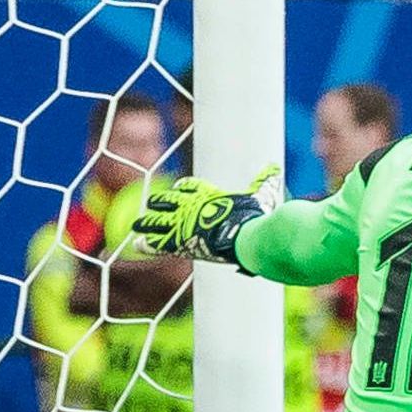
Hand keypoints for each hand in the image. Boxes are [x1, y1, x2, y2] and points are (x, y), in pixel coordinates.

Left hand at [130, 164, 279, 261]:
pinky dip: (147, 244)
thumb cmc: (254, 217)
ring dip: (146, 222)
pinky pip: (157, 243)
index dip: (183, 188)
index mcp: (207, 194)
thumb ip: (264, 182)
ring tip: (137, 224)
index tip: (178, 189)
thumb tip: (274, 167)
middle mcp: (190, 206)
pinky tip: (137, 244)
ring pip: (156, 220)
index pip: (189, 186)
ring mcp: (181, 223)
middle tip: (152, 204)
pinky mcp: (178, 241)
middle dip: (159, 203)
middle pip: (167, 201)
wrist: (246, 236)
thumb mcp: (260, 195)